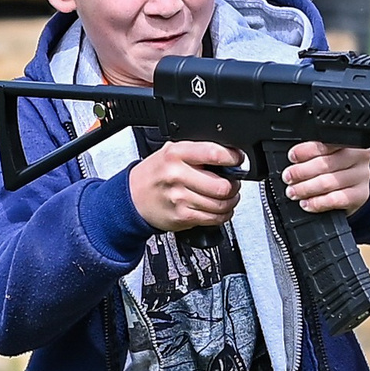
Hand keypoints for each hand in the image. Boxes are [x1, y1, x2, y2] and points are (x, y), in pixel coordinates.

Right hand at [130, 140, 244, 231]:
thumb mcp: (170, 152)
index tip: (237, 160)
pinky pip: (213, 218)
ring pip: (221, 204)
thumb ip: (196, 152)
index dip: (233, 158)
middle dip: (234, 185)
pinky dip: (223, 215)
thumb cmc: (154, 174)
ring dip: (231, 201)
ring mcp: (180, 198)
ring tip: (228, 197)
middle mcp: (177, 175)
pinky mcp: (183, 217)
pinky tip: (221, 209)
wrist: (131, 198)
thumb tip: (227, 155)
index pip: (214, 153)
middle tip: (233, 183)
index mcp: (176, 154)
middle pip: (222, 185)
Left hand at [282, 142, 369, 215]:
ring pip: (329, 182)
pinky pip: (336, 199)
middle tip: (288, 177)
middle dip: (301, 172)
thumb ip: (312, 154)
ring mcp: (362, 176)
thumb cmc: (336, 168)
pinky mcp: (361, 195)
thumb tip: (293, 160)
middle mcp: (358, 156)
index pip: (325, 143)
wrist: (355, 188)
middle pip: (326, 163)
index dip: (306, 150)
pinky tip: (307, 203)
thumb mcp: (327, 156)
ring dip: (306, 188)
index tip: (292, 157)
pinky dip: (318, 202)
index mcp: (348, 140)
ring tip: (293, 192)